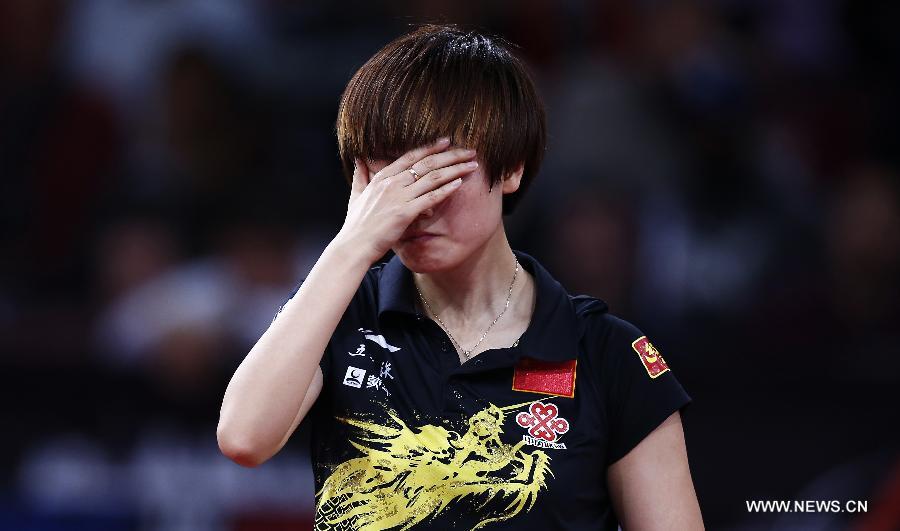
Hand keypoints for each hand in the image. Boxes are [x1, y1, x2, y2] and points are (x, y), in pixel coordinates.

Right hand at [337, 137, 478, 263]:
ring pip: (432, 178)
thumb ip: (361, 175)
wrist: (353, 246)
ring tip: (472, 165)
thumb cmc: (355, 224)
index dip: (430, 147)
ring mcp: (398, 197)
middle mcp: (392, 183)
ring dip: (455, 169)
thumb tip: (359, 159)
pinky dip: (446, 189)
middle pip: (427, 163)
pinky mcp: (404, 213)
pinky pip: (430, 198)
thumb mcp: (356, 194)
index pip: (411, 156)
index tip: (446, 141)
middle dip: (451, 155)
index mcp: (382, 177)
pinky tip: (460, 183)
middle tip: (469, 151)